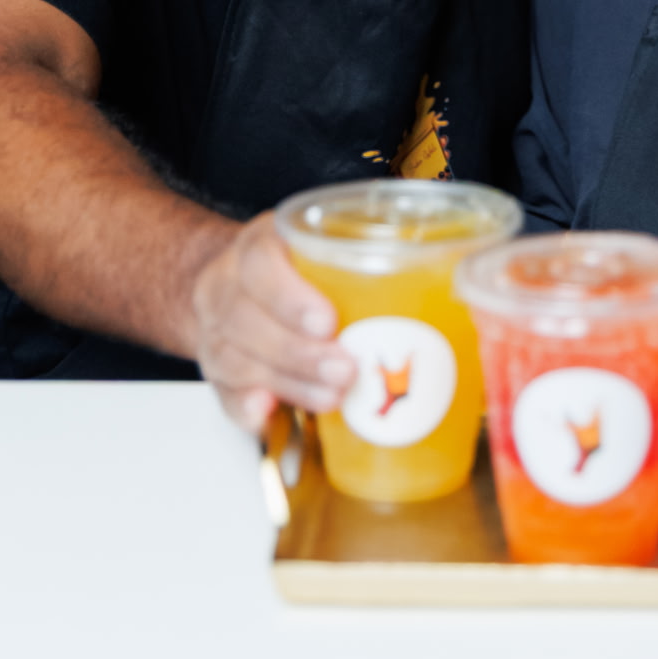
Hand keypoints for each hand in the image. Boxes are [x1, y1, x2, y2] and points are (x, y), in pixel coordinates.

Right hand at [191, 211, 355, 433]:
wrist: (236, 283)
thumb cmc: (293, 268)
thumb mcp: (324, 244)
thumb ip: (367, 258)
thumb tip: (442, 284)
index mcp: (258, 246)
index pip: (260, 261)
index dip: (290, 296)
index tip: (327, 323)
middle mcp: (227, 284)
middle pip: (247, 318)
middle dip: (300, 353)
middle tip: (345, 371)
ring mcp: (215, 328)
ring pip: (236, 359)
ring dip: (288, 383)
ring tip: (331, 397)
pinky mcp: (215, 371)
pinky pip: (223, 393)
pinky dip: (246, 407)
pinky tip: (269, 414)